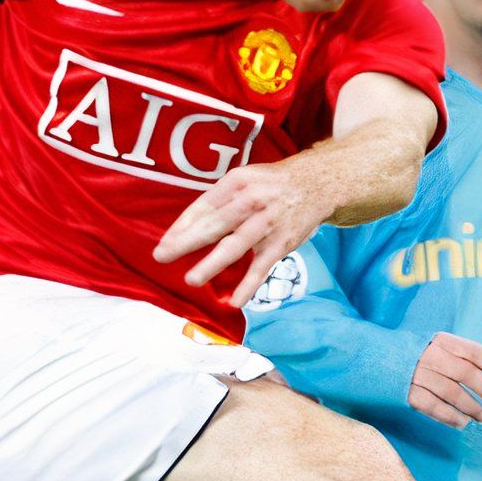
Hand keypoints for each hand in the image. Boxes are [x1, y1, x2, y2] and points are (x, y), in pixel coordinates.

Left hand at [152, 162, 337, 307]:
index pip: (203, 206)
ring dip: (213, 263)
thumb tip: (187, 227)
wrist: (319, 182)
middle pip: (215, 224)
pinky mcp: (282, 242)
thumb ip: (220, 200)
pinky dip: (250, 284)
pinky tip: (236, 301)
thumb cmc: (272, 184)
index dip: (182, 226)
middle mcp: (251, 201)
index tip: (164, 243)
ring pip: (236, 245)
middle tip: (162, 256)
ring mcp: (268, 222)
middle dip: (186, 241)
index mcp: (237, 183)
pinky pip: (262, 267)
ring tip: (192, 279)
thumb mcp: (245, 179)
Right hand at [408, 332, 481, 427]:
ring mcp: (417, 375)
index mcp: (441, 340)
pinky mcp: (407, 393)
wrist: (374, 358)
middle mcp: (430, 356)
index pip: (474, 351)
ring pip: (452, 393)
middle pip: (466, 374)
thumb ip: (458, 355)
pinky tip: (463, 423)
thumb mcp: (435, 345)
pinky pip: (434, 408)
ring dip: (472, 408)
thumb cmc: (414, 354)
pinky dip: (451, 417)